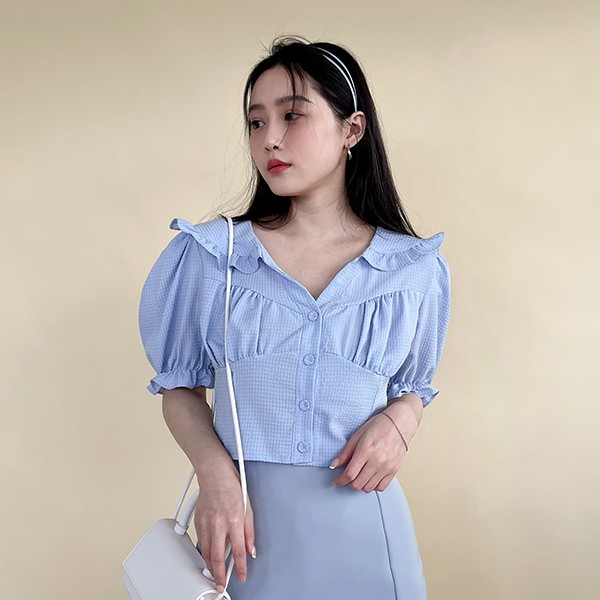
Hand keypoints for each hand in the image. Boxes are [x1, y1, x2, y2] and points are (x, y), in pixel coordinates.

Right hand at [194, 468, 255, 592]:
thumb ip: (249, 531)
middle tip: (221, 585)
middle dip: (219, 575)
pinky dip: (204, 551)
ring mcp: (206, 523)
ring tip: (215, 574)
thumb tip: (251, 548)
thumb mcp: (248, 507)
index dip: (241, 567)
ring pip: (206, 552)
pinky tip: (208, 555)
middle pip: (217, 557)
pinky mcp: (197, 521)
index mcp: (234, 520)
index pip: (238, 551)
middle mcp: (218, 524)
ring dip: (210, 566)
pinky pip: (200, 541)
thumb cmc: (232, 485)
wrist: (214, 473)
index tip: (242, 575)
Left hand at [330, 401, 418, 492]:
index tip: (336, 481)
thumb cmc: (379, 425)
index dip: (340, 480)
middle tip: (346, 477)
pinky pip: (381, 487)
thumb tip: (334, 465)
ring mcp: (387, 467)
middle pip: (358, 484)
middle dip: (348, 483)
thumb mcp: (358, 435)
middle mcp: (377, 461)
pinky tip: (370, 477)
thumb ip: (345, 452)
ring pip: (368, 488)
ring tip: (358, 475)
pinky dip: (373, 486)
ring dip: (360, 485)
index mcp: (366, 450)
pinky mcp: (394, 471)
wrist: (400, 423)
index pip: (350, 474)